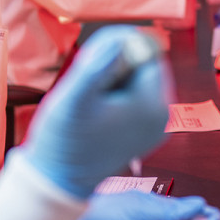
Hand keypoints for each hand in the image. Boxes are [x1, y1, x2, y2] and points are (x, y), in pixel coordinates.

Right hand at [19, 26, 169, 198]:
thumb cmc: (63, 141)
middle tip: (86, 81)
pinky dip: (117, 94)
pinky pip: (136, 97)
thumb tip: (122, 38)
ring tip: (90, 98)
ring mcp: (155, 126)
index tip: (89, 61)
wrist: (58, 181)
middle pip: (145, 64)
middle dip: (116, 63)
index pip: (146, 51)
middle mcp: (162, 116)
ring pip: (139, 78)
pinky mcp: (145, 131)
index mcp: (152, 106)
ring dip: (114, 77)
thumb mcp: (74, 98)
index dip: (117, 48)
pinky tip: (96, 109)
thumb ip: (97, 66)